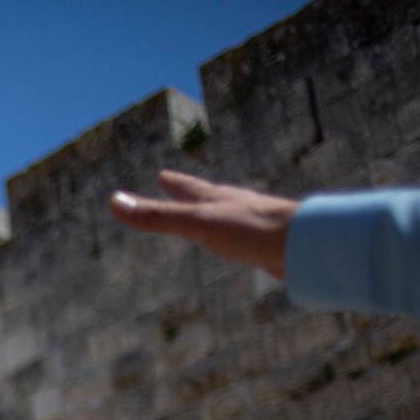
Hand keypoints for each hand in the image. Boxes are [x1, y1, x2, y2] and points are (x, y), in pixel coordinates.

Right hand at [110, 170, 299, 278]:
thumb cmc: (251, 230)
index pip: (189, 188)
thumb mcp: (197, 223)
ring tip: (210, 214)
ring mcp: (254, 224)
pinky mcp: (269, 244)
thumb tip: (114, 202)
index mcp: (217, 200)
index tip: (163, 175)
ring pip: (228, 215)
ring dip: (214, 212)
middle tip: (178, 186)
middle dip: (191, 193)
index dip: (174, 184)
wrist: (305, 245)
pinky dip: (234, 235)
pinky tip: (242, 243)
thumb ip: (158, 216)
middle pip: (208, 196)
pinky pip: (245, 236)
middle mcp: (235, 207)